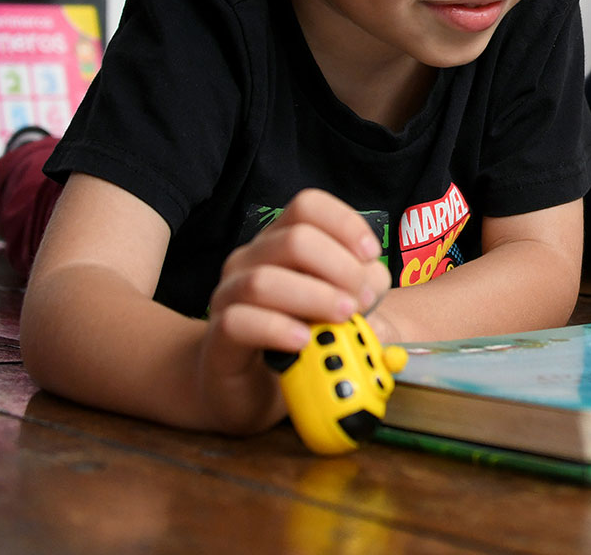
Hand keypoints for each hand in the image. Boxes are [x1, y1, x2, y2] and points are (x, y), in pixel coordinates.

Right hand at [195, 188, 390, 431]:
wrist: (253, 385)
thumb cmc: (302, 333)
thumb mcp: (341, 303)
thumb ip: (363, 285)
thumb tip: (371, 278)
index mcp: (281, 240)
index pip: (308, 206)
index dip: (345, 224)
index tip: (371, 255)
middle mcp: (251, 259)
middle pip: (294, 239)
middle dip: (339, 267)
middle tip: (361, 300)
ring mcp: (229, 295)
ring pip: (264, 280)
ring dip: (314, 297)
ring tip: (343, 318)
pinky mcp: (219, 336)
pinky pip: (240, 322)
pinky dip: (278, 329)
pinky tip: (304, 341)